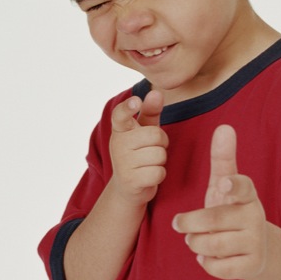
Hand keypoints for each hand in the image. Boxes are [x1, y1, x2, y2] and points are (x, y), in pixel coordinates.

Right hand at [109, 90, 167, 205]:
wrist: (128, 187)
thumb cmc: (139, 152)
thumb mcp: (144, 130)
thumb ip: (151, 111)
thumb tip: (157, 92)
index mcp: (120, 129)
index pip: (120, 115)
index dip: (128, 107)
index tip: (136, 101)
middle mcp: (118, 144)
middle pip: (155, 135)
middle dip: (162, 142)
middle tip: (152, 148)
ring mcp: (122, 163)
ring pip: (159, 155)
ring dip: (161, 160)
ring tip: (149, 163)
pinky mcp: (130, 181)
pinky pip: (159, 172)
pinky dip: (159, 175)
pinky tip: (149, 175)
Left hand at [172, 125, 267, 279]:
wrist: (259, 250)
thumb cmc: (233, 210)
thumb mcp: (227, 185)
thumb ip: (223, 159)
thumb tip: (224, 127)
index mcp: (248, 195)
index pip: (243, 187)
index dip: (233, 185)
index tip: (222, 184)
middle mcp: (255, 217)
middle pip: (214, 220)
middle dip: (190, 223)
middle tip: (179, 224)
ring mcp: (255, 243)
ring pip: (213, 245)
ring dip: (195, 242)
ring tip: (194, 239)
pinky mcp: (251, 265)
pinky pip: (218, 267)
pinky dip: (206, 262)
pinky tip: (207, 256)